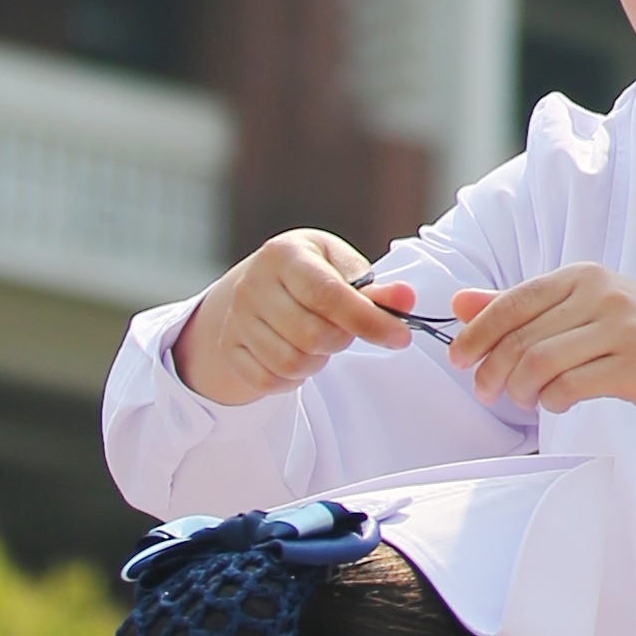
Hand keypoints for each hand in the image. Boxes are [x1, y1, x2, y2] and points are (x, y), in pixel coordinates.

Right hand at [175, 231, 423, 406]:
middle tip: (346, 331)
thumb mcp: (338, 267)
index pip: (329, 295)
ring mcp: (236, 319)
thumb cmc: (308, 274)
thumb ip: (373, 287)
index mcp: (284, 255)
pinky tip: (300, 357)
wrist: (254, 286)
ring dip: (319, 361)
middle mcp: (252, 285)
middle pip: (312, 335)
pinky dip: (293, 379)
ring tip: (322, 343)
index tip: (400, 337)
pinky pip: (269, 381)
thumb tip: (406, 299)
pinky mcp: (229, 349)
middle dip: (342, 340)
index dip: (369, 321)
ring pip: (291, 363)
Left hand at [447, 272, 635, 510]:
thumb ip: (521, 307)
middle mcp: (603, 294)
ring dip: (520, 390)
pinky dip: (553, 401)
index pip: (514, 301)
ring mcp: (623, 329)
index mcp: (584, 275)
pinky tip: (557, 402)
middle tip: (486, 392)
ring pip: (541, 363)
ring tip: (524, 399)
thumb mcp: (582, 310)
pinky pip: (572, 387)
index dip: (477, 332)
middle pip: (522, 338)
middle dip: (492, 371)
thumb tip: (459, 302)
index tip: (458, 359)